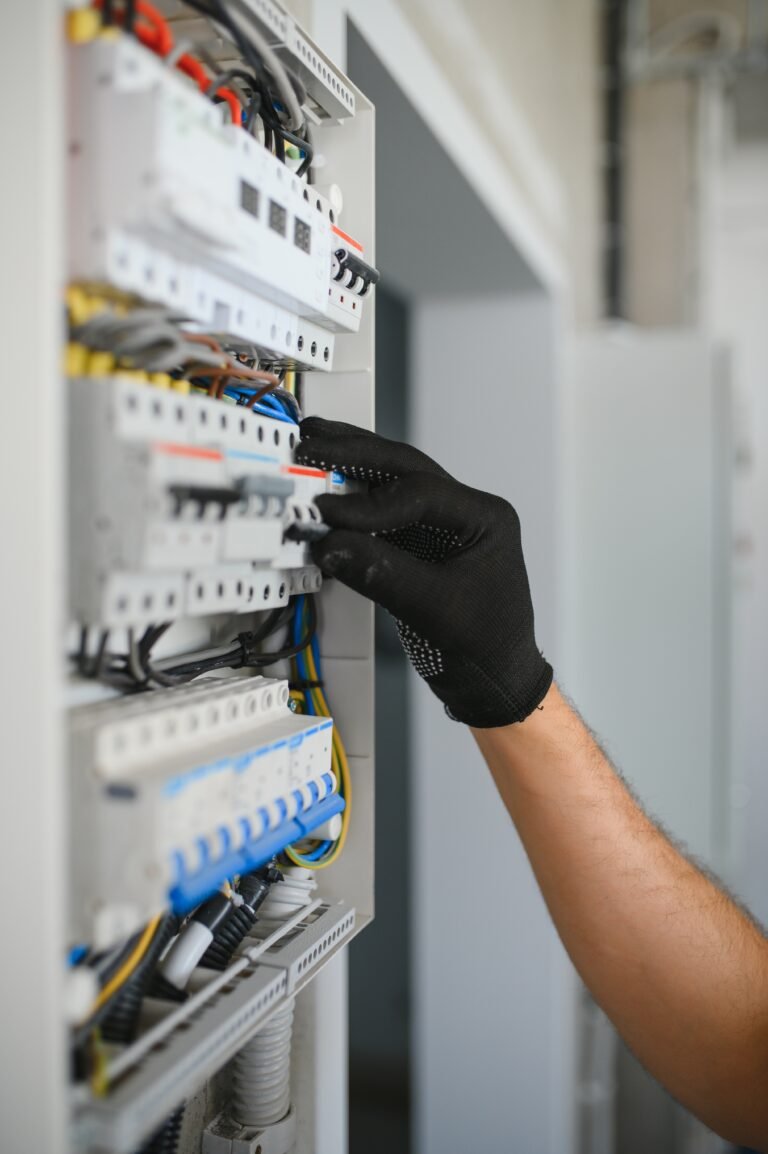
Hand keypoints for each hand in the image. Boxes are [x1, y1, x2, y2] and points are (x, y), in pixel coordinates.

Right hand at [295, 418, 551, 726]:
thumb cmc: (486, 649)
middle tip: (310, 444)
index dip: (367, 503)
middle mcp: (466, 511)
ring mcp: (443, 524)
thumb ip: (382, 573)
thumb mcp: (435, 611)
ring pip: (393, 480)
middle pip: (405, 469)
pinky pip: (383, 510)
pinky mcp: (421, 542)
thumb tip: (331, 546)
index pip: (420, 493)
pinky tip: (325, 490)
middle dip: (354, 454)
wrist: (495, 681)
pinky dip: (352, 500)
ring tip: (312, 446)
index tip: (326, 512)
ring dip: (351, 465)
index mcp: (485, 518)